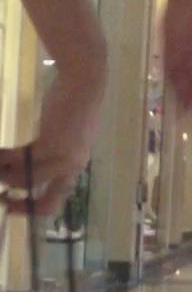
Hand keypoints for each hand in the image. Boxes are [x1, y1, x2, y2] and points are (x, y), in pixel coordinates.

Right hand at [0, 46, 106, 217]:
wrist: (84, 82)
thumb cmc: (71, 106)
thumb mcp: (64, 136)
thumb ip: (51, 152)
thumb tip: (26, 162)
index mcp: (74, 168)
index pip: (56, 202)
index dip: (31, 209)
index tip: (10, 204)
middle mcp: (72, 168)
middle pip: (45, 202)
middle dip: (19, 204)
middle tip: (1, 196)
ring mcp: (63, 158)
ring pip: (26, 180)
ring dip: (5, 175)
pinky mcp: (51, 143)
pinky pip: (20, 159)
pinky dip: (4, 158)